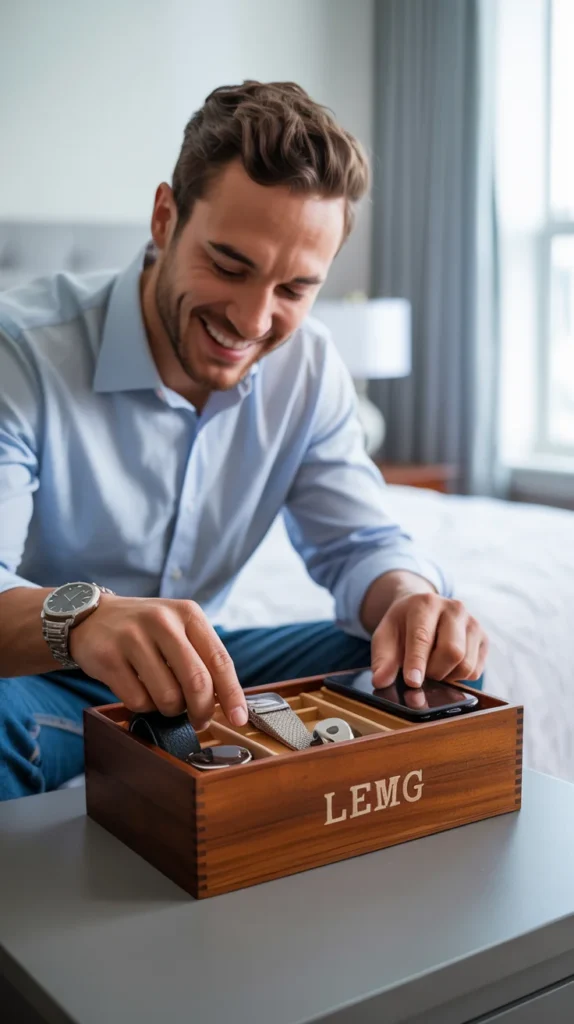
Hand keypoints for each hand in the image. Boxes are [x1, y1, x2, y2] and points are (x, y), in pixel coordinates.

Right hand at [69, 595, 247, 728]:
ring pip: (167, 697)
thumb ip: (201, 658)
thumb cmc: (145, 630)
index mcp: (187, 614)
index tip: (239, 718)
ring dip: (169, 709)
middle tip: (198, 720)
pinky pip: (138, 701)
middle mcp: (162, 621)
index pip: (220, 660)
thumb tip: (226, 702)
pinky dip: (143, 706)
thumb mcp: (178, 629)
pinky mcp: (109, 657)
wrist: (92, 616)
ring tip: (162, 697)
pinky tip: (139, 690)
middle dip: (201, 711)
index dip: (232, 694)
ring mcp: (133, 637)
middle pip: (197, 682)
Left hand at [371, 592, 487, 688]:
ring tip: (432, 667)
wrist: (423, 611)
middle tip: (421, 673)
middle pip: (452, 652)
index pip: (423, 636)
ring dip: (447, 676)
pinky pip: (476, 671)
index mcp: (425, 603)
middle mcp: (454, 608)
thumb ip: (382, 659)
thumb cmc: (403, 626)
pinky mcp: (483, 638)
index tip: (413, 682)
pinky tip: (446, 666)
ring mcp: (473, 622)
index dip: (417, 662)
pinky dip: (459, 677)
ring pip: (466, 665)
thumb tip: (380, 681)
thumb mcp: (385, 637)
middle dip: (434, 672)